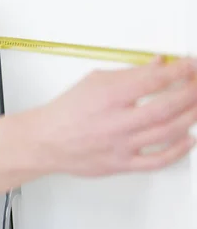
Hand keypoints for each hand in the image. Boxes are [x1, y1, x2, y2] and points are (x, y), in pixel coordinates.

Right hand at [34, 57, 196, 175]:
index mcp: (108, 96)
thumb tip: (156, 66)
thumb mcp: (93, 82)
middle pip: (166, 106)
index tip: (189, 65)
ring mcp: (120, 144)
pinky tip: (188, 139)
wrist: (46, 140)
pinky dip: (178, 150)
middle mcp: (116, 121)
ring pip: (167, 131)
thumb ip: (128, 74)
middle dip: (191, 93)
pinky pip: (156, 160)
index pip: (153, 80)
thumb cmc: (67, 112)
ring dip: (190, 117)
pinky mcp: (121, 163)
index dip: (179, 71)